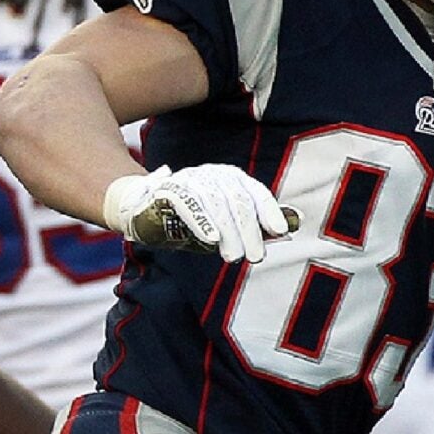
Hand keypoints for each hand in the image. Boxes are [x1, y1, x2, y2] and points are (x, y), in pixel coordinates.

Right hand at [102, 164, 295, 265]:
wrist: (142, 208)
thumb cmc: (190, 219)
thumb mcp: (223, 224)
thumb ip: (252, 225)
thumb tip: (291, 228)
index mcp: (231, 179)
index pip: (255, 193)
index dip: (269, 211)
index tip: (281, 232)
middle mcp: (214, 175)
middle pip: (238, 200)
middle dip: (249, 231)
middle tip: (255, 257)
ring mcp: (191, 179)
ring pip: (216, 203)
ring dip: (228, 232)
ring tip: (234, 257)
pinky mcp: (169, 190)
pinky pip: (188, 203)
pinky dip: (202, 221)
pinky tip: (211, 240)